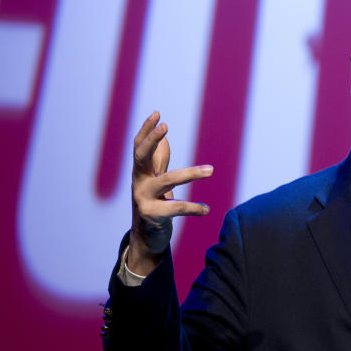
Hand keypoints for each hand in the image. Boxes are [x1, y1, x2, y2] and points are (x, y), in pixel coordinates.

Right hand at [127, 111, 212, 274]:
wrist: (146, 237)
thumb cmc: (154, 202)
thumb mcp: (155, 180)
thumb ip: (158, 160)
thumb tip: (163, 138)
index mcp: (141, 172)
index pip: (139, 146)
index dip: (146, 130)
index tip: (157, 113)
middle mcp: (138, 182)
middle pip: (141, 156)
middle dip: (152, 140)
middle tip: (165, 127)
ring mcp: (143, 199)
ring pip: (167, 181)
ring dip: (191, 173)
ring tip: (211, 169)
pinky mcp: (152, 215)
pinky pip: (176, 208)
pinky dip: (193, 208)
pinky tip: (207, 209)